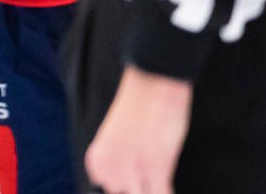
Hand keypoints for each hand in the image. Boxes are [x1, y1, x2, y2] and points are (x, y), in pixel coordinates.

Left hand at [83, 65, 192, 193]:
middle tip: (150, 169)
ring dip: (152, 187)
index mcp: (97, 163)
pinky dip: (167, 192)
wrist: (153, 83)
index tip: (138, 173)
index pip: (109, 191)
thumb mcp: (118, 141)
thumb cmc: (139, 109)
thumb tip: (130, 185)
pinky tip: (168, 183)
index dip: (128, 183)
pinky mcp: (156, 169)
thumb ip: (119, 165)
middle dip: (140, 185)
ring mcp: (132, 172)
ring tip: (159, 177)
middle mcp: (109, 170)